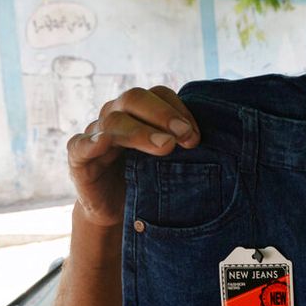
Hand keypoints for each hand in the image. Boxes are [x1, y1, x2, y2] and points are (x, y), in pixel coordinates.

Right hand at [66, 87, 199, 226]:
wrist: (117, 211)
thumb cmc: (149, 180)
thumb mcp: (172, 161)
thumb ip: (186, 145)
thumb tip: (226, 142)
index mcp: (140, 111)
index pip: (159, 94)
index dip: (179, 109)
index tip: (198, 135)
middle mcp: (117, 115)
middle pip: (134, 99)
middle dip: (163, 115)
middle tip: (186, 137)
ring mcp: (95, 134)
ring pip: (114, 121)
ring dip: (140, 132)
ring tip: (165, 146)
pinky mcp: (79, 157)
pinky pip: (82, 144)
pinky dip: (93, 142)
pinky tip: (104, 143)